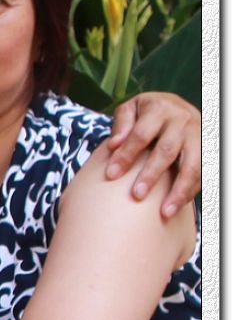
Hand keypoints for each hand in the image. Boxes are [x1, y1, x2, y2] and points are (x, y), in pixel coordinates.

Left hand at [107, 92, 200, 217]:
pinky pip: (204, 175)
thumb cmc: (147, 112)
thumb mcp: (131, 108)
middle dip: (151, 175)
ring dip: (178, 191)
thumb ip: (122, 123)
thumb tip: (114, 145)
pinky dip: (191, 192)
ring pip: (192, 166)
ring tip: (164, 212)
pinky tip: (177, 206)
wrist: (179, 107)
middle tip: (136, 196)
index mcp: (159, 109)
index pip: (140, 135)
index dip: (126, 155)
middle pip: (166, 151)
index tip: (111, 175)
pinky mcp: (209, 150)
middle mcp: (182, 121)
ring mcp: (198, 136)